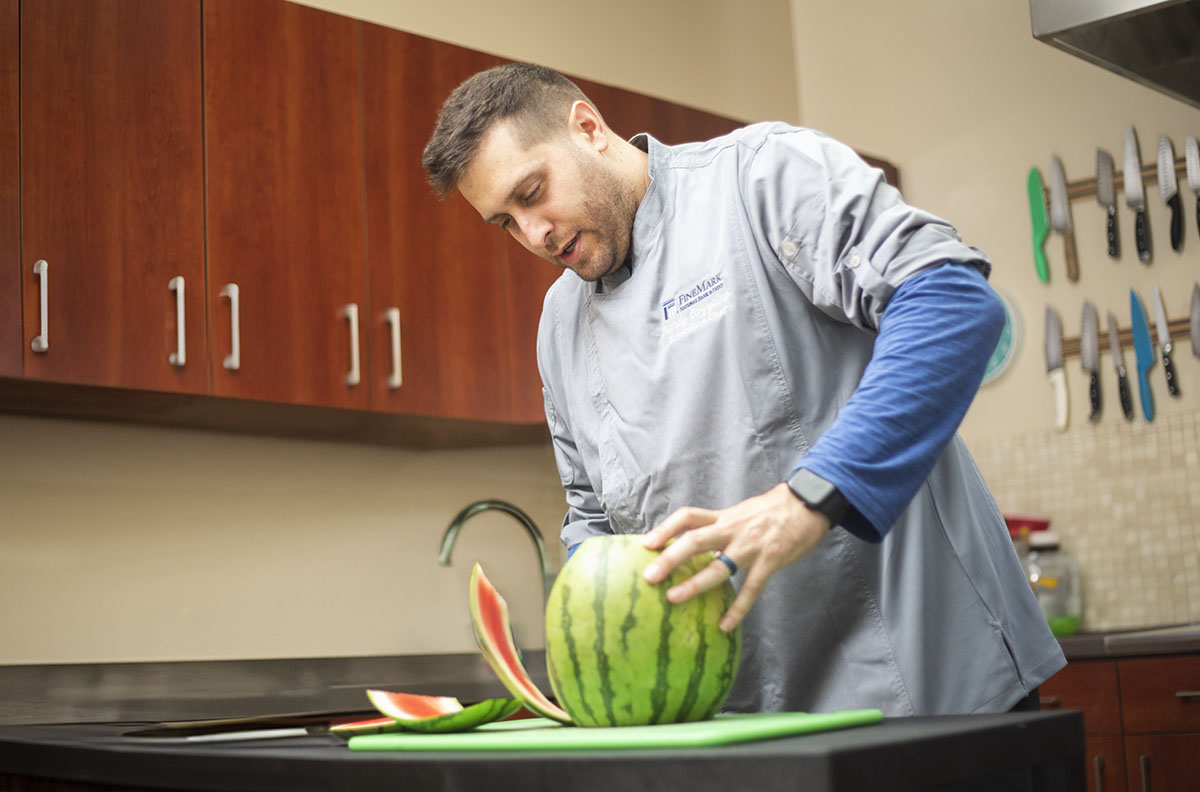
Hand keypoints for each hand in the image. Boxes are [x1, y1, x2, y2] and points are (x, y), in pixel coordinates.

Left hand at [641, 483, 830, 632]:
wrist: (808, 503)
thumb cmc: (772, 510)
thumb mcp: (740, 513)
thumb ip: (718, 527)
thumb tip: (693, 542)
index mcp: (723, 517)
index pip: (688, 517)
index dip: (665, 528)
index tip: (645, 543)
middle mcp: (732, 529)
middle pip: (694, 541)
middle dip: (670, 558)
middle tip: (649, 576)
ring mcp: (750, 546)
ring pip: (718, 566)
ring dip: (694, 584)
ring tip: (673, 599)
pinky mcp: (770, 560)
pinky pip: (751, 588)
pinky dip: (738, 608)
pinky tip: (725, 626)